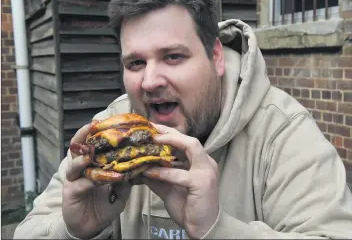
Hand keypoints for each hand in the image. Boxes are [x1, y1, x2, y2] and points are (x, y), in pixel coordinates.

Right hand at [62, 123, 131, 238]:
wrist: (91, 227)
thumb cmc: (105, 204)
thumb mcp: (121, 190)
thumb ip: (127, 177)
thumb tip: (141, 165)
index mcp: (91, 163)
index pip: (93, 143)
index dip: (99, 132)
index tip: (108, 121)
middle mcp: (81, 168)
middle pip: (79, 147)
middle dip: (84, 135)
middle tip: (93, 125)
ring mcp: (74, 179)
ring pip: (76, 163)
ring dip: (84, 157)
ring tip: (91, 152)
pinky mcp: (71, 192)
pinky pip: (81, 184)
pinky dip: (92, 180)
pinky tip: (100, 178)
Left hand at [142, 124, 219, 238]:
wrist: (204, 228)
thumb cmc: (189, 207)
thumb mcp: (169, 188)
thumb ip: (157, 176)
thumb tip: (139, 167)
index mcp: (200, 162)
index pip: (185, 141)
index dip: (169, 133)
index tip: (152, 128)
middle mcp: (206, 162)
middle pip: (188, 139)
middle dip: (169, 132)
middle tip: (150, 129)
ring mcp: (206, 171)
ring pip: (190, 146)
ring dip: (170, 141)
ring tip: (152, 140)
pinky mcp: (202, 182)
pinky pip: (180, 173)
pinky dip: (163, 171)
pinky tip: (149, 171)